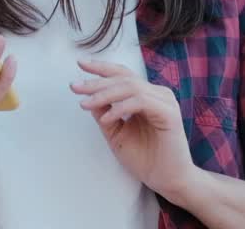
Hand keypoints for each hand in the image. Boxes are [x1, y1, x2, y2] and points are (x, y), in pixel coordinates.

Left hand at [70, 59, 197, 200]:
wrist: (167, 180)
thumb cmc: (145, 158)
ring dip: (104, 94)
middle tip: (75, 87)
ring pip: (131, 87)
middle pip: (123, 78)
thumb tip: (88, 96)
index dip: (102, 68)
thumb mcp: (116, 133)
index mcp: (146, 96)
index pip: (122, 75)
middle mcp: (157, 94)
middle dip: (96, 82)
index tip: (80, 63)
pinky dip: (121, 107)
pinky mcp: (169, 114)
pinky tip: (107, 118)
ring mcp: (165, 102)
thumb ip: (104, 113)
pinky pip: (141, 101)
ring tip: (85, 104)